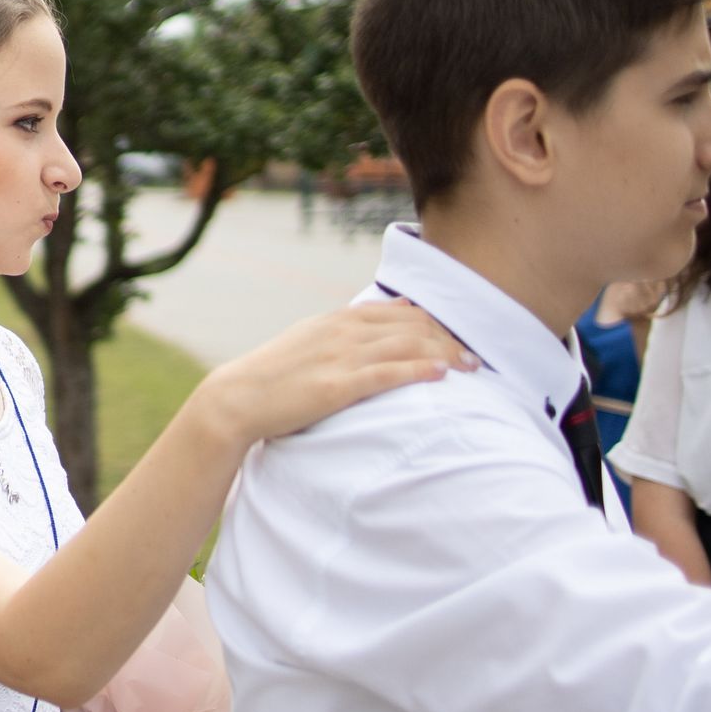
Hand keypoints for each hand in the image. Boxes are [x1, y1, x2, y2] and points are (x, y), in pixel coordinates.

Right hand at [188, 302, 474, 447]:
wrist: (235, 399)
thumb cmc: (273, 377)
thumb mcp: (311, 341)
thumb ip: (351, 329)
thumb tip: (397, 315)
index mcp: (338, 320)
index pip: (402, 312)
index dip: (436, 324)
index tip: (456, 340)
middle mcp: (343, 332)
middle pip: (413, 326)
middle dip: (449, 338)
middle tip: (475, 357)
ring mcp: (340, 357)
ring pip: (407, 345)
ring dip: (445, 354)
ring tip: (470, 367)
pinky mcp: (337, 386)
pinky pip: (387, 373)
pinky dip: (418, 370)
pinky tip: (441, 374)